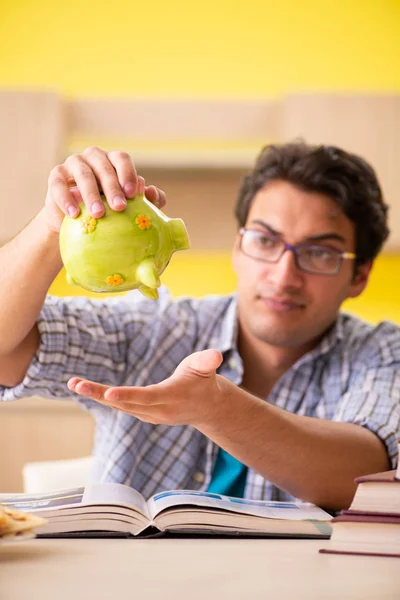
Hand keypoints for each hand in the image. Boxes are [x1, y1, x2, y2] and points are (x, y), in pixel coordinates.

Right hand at [45, 146, 166, 232]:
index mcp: (112, 161)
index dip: (128, 174)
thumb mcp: (128, 206)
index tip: (133, 194)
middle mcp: (93, 157)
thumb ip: (145, 200)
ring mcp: (73, 165)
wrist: (75, 221)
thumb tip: (152, 193)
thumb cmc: (108, 209)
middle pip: (104, 167)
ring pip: (83, 174)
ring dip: (91, 194)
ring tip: (98, 214)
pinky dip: (66, 199)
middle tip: (119, 208)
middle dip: (113, 187)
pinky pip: (59, 185)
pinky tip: (75, 214)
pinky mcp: (55, 177)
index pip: (122, 159)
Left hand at [67, 349, 226, 426]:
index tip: (108, 394)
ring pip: (118, 405)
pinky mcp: (143, 413)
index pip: (146, 397)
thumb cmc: (204, 381)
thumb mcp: (206, 367)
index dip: (127, 396)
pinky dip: (103, 398)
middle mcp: (157, 410)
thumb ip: (207, 361)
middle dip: (99, 394)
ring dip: (95, 395)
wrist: (206, 407)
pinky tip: (85, 389)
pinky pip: (120, 406)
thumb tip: (215, 354)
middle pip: (124, 403)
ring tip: (73, 383)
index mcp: (171, 397)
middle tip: (75, 384)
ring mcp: (149, 414)